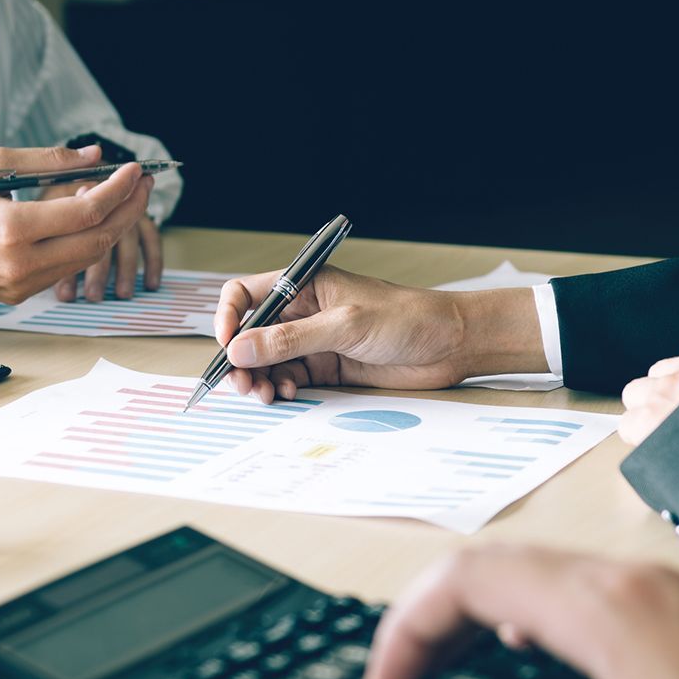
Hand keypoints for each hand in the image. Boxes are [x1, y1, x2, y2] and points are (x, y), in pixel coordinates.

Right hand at [0, 145, 152, 304]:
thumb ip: (49, 161)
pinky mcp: (21, 295)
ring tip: (124, 198)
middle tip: (143, 184)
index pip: (85, 211)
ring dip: (112, 227)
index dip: (118, 190)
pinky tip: (94, 220)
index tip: (134, 170)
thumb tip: (96, 157)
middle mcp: (19, 264)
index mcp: (10, 229)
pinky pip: (67, 268)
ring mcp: (22, 285)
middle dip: (128, 209)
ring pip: (87, 258)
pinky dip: (87, 243)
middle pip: (96, 239)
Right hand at [214, 267, 547, 403]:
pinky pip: (289, 378)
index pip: (246, 294)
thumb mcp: (345, 326)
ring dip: (259, 378)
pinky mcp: (327, 366)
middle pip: (251, 334)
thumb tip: (240, 349)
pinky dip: (281, 388)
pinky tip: (288, 395)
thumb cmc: (407, 318)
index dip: (228, 318)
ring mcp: (314, 340)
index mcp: (303, 284)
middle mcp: (303, 311)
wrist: (451, 344)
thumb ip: (290, 339)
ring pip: (267, 361)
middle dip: (241, 359)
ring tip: (265, 395)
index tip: (228, 346)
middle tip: (243, 384)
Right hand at [363, 544, 678, 678]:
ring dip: (478, 613)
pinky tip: (537, 666)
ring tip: (452, 672)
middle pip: (493, 565)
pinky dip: (529, 616)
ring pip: (536, 572)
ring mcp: (656, 586)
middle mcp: (623, 579)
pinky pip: (578, 587)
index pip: (465, 579)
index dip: (407, 627)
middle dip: (430, 617)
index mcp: (599, 609)